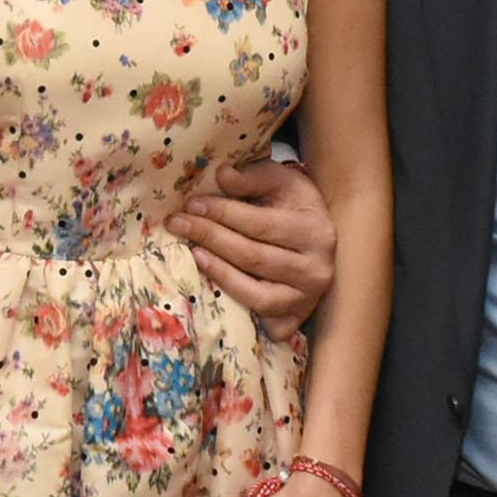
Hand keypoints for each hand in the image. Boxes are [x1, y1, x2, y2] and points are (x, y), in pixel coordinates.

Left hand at [167, 160, 334, 341]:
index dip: (222, 214)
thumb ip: (252, 176)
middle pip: (253, 258)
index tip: (192, 204)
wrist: (318, 237)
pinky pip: (262, 322)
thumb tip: (222, 175)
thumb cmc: (293, 205)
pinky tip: (215, 287)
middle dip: (210, 238)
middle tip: (178, 223)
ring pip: (257, 296)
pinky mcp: (295, 320)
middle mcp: (317, 270)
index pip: (260, 225)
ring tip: (194, 253)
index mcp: (316, 232)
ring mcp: (307, 300)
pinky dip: (239, 308)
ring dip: (219, 273)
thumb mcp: (280, 181)